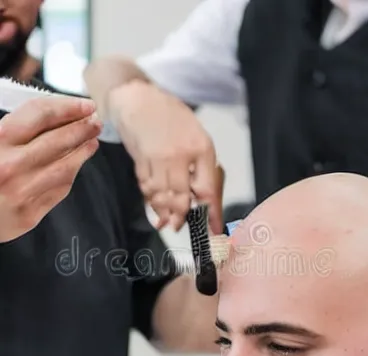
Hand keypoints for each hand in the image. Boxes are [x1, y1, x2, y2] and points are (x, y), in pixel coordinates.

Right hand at [0, 96, 100, 242]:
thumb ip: (15, 127)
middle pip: (59, 140)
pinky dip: (70, 173)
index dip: (69, 107)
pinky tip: (76, 163)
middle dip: (83, 128)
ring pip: (65, 167)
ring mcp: (21, 192)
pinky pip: (58, 190)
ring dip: (83, 151)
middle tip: (96, 121)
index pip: (41, 114)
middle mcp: (10, 166)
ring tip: (92, 140)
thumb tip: (55, 115)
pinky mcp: (28, 214)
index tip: (86, 105)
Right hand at [108, 80, 223, 233]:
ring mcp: (157, 158)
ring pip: (162, 196)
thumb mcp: (199, 139)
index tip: (214, 228)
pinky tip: (155, 206)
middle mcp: (179, 155)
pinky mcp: (140, 161)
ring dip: (165, 212)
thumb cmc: (173, 118)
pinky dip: (151, 200)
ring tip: (168, 221)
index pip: (207, 189)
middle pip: (181, 197)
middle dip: (181, 217)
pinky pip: (147, 188)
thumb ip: (202, 168)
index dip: (211, 213)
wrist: (139, 100)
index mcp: (200, 149)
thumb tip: (202, 198)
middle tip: (181, 226)